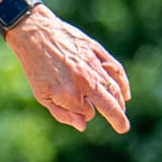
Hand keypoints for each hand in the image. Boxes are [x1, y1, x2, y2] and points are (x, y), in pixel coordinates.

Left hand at [9, 9, 129, 133]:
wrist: (35, 33)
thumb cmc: (36, 67)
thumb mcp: (42, 95)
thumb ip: (63, 114)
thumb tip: (83, 126)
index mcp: (69, 94)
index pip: (88, 112)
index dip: (83, 114)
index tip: (77, 110)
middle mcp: (84, 81)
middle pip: (109, 105)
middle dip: (117, 118)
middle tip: (123, 128)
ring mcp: (93, 65)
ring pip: (113, 89)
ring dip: (119, 102)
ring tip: (121, 111)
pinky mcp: (97, 51)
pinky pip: (116, 70)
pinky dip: (122, 83)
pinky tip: (125, 93)